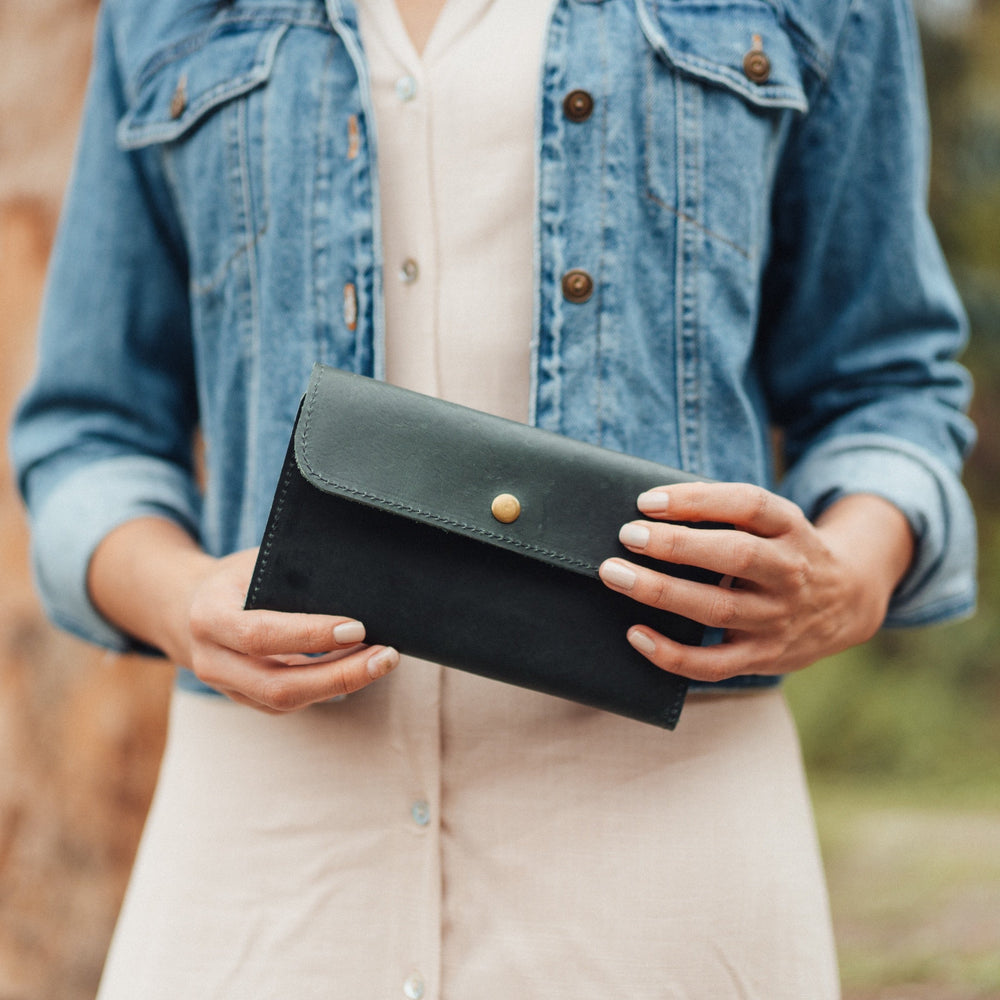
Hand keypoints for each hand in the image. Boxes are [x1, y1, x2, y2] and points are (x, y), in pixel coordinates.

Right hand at [185, 549, 399, 711]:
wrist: (185, 609)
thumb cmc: (233, 579)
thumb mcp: (253, 563)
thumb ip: (292, 573)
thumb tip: (354, 580)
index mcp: (209, 617)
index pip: (262, 634)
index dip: (311, 635)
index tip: (356, 628)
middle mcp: (212, 661)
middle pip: (279, 685)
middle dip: (339, 675)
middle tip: (385, 657)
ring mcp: (227, 688)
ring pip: (287, 701)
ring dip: (340, 684)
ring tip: (381, 661)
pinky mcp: (246, 700)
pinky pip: (291, 703)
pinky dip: (328, 688)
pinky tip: (358, 669)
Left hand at [598, 483, 913, 682]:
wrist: (847, 601)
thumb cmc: (782, 551)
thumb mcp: (774, 521)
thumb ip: (728, 513)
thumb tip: (649, 510)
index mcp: (791, 528)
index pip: (748, 505)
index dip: (696, 500)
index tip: (646, 501)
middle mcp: (789, 572)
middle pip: (734, 556)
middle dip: (675, 545)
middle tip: (627, 535)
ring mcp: (778, 618)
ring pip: (717, 608)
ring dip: (660, 592)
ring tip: (615, 574)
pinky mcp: (764, 656)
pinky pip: (714, 663)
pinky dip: (671, 654)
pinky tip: (636, 635)